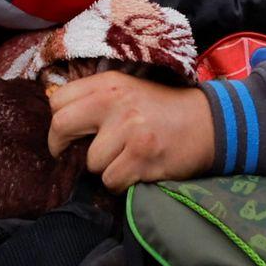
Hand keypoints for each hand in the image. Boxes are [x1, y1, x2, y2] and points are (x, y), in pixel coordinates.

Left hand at [46, 72, 216, 188]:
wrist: (209, 123)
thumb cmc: (162, 110)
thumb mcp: (128, 90)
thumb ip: (94, 99)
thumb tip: (56, 117)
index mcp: (109, 83)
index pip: (58, 101)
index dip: (56, 123)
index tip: (65, 136)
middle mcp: (116, 102)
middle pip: (62, 127)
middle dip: (62, 147)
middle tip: (74, 155)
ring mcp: (130, 130)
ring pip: (91, 163)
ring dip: (104, 168)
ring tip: (124, 159)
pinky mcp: (143, 157)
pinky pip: (112, 181)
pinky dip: (121, 182)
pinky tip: (136, 170)